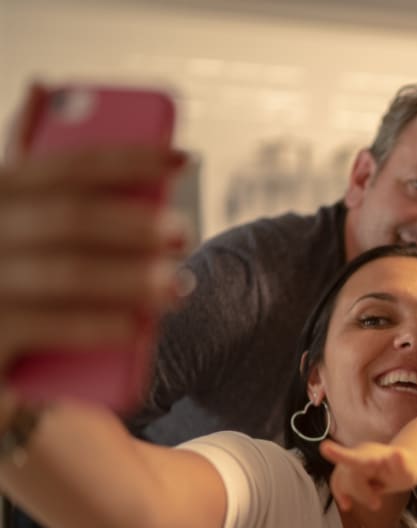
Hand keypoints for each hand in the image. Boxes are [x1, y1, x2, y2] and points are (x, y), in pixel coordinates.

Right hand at [0, 128, 187, 370]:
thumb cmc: (8, 274)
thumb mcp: (16, 217)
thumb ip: (38, 175)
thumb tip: (53, 96)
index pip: (68, 166)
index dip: (129, 159)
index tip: (183, 158)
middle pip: (71, 218)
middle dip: (135, 224)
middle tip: (183, 233)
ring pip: (67, 272)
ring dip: (130, 278)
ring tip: (176, 287)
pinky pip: (48, 326)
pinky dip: (97, 325)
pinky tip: (137, 327)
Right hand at [320, 440, 416, 511]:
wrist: (401, 467)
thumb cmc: (405, 470)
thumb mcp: (409, 471)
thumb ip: (403, 465)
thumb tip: (398, 453)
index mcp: (372, 455)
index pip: (354, 457)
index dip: (338, 454)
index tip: (324, 448)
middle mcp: (357, 454)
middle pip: (348, 477)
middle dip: (361, 493)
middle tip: (377, 504)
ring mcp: (350, 462)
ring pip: (342, 481)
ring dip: (356, 494)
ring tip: (375, 501)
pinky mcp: (346, 470)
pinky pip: (337, 483)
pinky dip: (341, 494)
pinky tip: (347, 505)